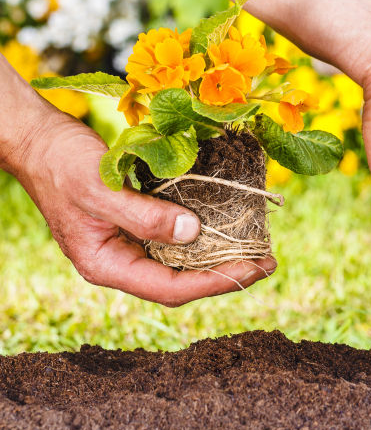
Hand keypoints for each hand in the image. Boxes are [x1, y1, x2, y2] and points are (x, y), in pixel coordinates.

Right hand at [11, 112, 275, 306]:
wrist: (43, 141)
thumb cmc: (64, 164)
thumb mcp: (101, 189)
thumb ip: (144, 216)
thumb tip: (194, 234)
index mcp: (108, 265)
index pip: (170, 288)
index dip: (215, 282)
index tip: (253, 269)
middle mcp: (124, 261)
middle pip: (183, 281)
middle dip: (227, 274)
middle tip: (268, 262)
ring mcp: (132, 243)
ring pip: (185, 261)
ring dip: (221, 256)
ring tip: (259, 248)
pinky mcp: (142, 222)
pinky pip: (180, 237)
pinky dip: (207, 234)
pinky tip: (232, 225)